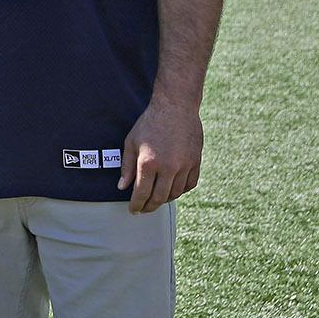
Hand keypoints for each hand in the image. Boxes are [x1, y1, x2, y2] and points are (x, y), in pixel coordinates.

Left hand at [119, 97, 202, 213]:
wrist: (176, 107)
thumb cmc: (150, 123)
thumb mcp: (131, 143)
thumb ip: (127, 167)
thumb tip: (122, 187)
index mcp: (148, 163)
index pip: (141, 193)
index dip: (136, 205)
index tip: (133, 210)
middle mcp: (168, 167)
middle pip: (159, 197)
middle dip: (149, 207)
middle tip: (143, 209)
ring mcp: (185, 165)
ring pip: (175, 193)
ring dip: (165, 200)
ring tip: (156, 200)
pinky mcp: (196, 161)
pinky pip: (190, 184)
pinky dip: (181, 190)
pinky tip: (172, 190)